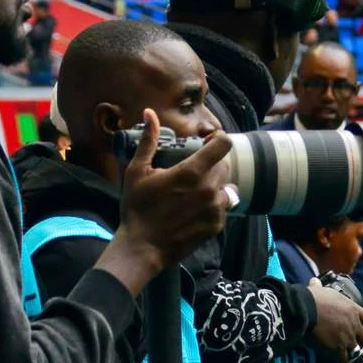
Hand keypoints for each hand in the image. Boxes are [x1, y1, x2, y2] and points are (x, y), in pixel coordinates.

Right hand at [106, 110, 231, 293]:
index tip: (207, 143)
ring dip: (214, 185)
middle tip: (192, 170)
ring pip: (226, 186)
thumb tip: (149, 113)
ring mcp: (215, 209)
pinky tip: (195, 209)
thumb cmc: (137, 209)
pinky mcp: (216, 226)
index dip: (217, 139)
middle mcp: (209, 189)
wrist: (142, 248)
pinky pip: (223, 207)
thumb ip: (148, 141)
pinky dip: (213, 205)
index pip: (223, 144)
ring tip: (195, 191)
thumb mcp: (137, 172)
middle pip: (224, 165)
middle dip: (211, 163)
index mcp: (191, 172)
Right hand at [307, 278, 362, 362]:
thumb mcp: (318, 290)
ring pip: (354, 351)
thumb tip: (314, 281)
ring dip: (348, 352)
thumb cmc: (310, 298)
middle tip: (349, 343)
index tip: (360, 330)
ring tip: (340, 354)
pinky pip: (343, 361)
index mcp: (353, 309)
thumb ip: (320, 288)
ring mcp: (347, 338)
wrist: (304, 310)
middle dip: (358, 342)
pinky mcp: (338, 349)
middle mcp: (354, 324)